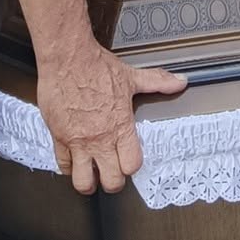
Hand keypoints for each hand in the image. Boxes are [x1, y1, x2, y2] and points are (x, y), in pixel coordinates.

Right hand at [37, 41, 187, 194]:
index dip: (132, 166)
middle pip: (111, 181)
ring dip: (88, 182)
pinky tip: (73, 159)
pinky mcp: (59, 137)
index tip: (129, 161)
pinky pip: (63, 165)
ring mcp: (78, 141)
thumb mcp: (131, 76)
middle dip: (113, 181)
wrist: (67, 57)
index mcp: (120, 126)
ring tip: (91, 175)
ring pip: (84, 182)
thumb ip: (157, 82)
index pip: (132, 165)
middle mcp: (100, 138)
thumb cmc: (96, 66)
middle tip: (111, 174)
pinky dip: (68, 166)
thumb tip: (180, 82)